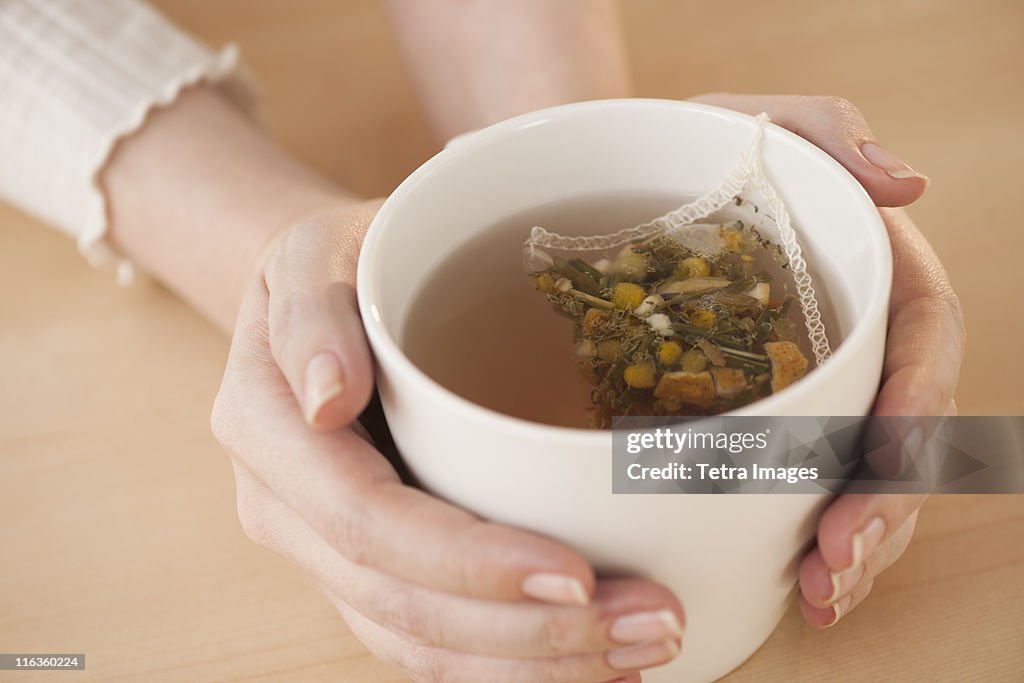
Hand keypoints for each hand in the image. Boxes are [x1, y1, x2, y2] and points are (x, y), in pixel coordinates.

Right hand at [212, 202, 683, 682]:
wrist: (315, 299)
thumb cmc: (331, 265)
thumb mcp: (311, 254)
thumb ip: (308, 315)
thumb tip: (325, 397)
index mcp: (268, 432)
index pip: (368, 522)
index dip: (469, 563)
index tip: (577, 572)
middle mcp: (287, 511)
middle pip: (404, 605)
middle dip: (531, 632)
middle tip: (653, 622)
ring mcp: (325, 550)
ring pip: (419, 644)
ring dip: (534, 664)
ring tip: (644, 646)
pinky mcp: (367, 567)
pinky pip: (429, 640)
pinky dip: (509, 664)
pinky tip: (590, 657)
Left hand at [693, 94, 964, 627]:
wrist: (616, 190)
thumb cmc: (688, 151)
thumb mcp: (748, 123)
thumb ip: (825, 134)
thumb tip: (908, 183)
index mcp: (868, 269)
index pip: (921, 337)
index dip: (918, 403)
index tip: (891, 457)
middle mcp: (852, 337)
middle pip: (901, 430)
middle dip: (882, 503)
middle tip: (836, 559)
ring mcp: (811, 386)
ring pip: (862, 475)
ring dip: (855, 543)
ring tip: (820, 593)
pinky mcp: (759, 421)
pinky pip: (799, 486)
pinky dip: (801, 540)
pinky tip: (794, 588)